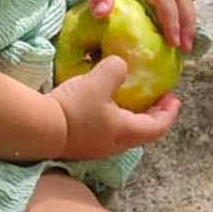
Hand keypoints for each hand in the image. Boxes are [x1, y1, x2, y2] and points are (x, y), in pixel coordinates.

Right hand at [48, 54, 180, 159]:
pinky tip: (100, 99)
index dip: (169, 112)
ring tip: (127, 94)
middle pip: (142, 130)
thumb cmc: (75, 108)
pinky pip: (103, 127)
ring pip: (121, 130)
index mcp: (126, 132)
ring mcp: (95, 146)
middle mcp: (114, 144)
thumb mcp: (100, 81)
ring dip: (130, 113)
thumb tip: (120, 65)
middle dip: (151, 112)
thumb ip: (116, 69)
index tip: (174, 97)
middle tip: (155, 95)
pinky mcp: (78, 141)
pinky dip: (110, 114)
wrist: (38, 128)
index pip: (158, 127)